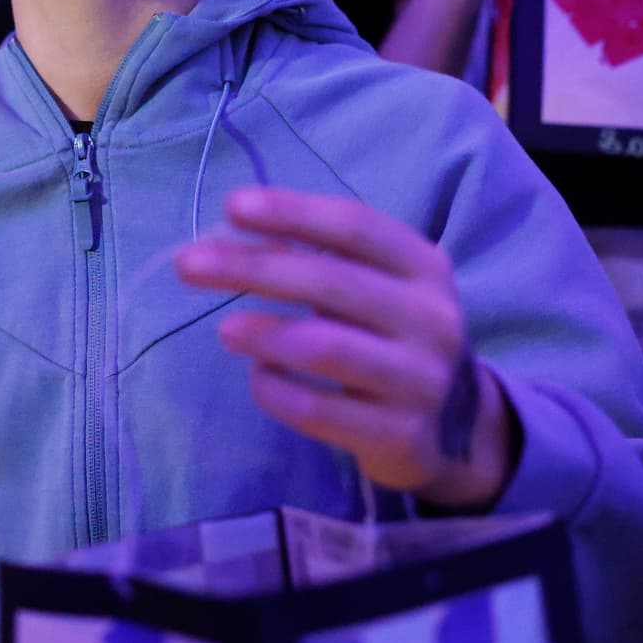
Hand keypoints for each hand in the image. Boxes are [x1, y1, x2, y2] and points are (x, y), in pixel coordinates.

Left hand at [174, 186, 516, 510]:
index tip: (232, 206)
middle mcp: (431, 319)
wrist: (454, 429)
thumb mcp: (377, 289)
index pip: (355, 227)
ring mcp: (420, 381)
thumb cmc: (393, 337)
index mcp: (425, 268)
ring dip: (264, 334)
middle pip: (331, 282)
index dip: (292, 212)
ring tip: (225, 331)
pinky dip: (276, 390)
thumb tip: (234, 234)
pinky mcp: (399, 436)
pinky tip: (259, 378)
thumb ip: (321, 261)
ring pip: (325, 348)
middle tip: (188, 264)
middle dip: (253, 268)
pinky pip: (317, 409)